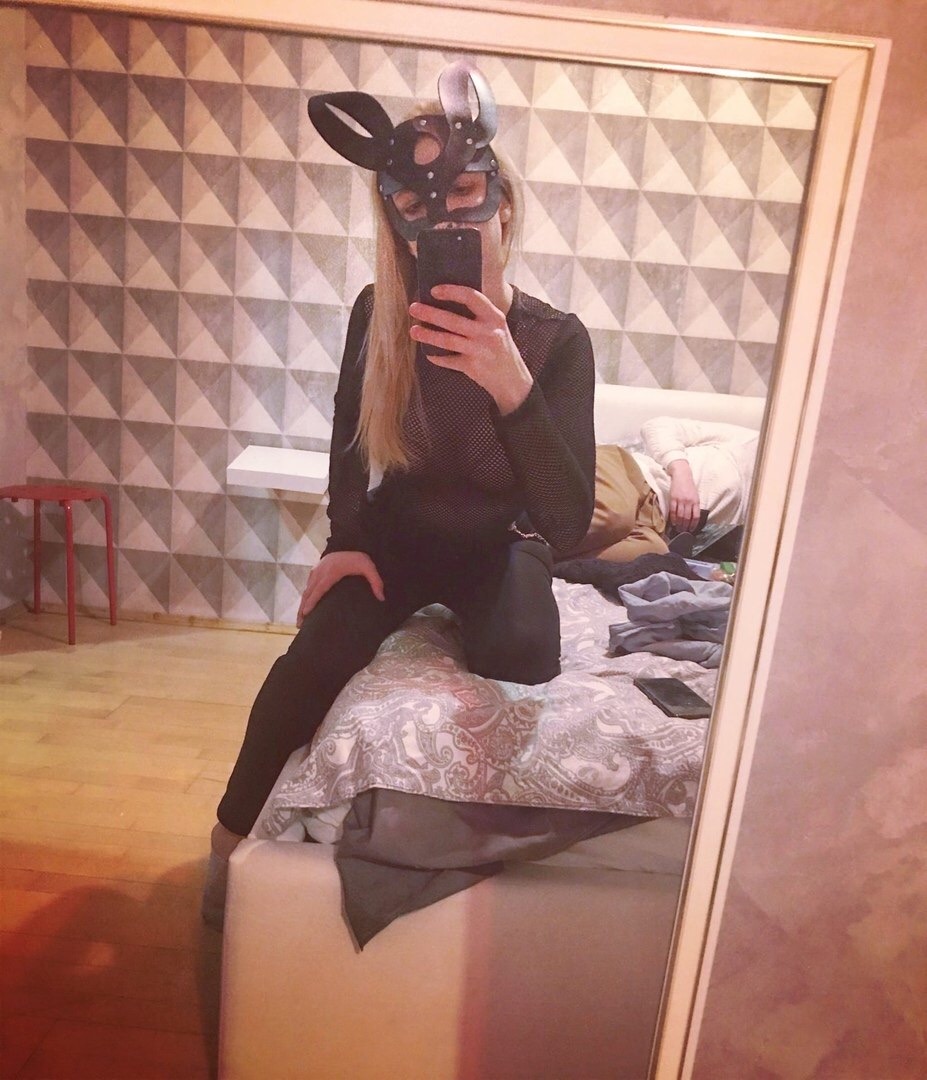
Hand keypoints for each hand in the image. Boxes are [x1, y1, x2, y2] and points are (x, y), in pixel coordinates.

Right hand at [297, 551, 384, 626]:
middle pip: (308, 593)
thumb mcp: (369, 568)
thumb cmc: (358, 558)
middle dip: (303, 609)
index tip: (306, 614)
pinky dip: (305, 597)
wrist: (349, 542)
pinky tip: (304, 607)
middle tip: (299, 624)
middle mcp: (320, 572)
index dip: (312, 602)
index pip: (319, 590)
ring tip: (300, 620)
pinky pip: (308, 586)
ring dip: (301, 605)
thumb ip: (376, 582)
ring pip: (306, 590)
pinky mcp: (314, 570)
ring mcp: (315, 571)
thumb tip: (381, 598)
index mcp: (331, 573)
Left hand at [408, 285, 532, 414]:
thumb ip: (481, 315)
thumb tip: (449, 301)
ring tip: (413, 330)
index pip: (472, 298)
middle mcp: (487, 332)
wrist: (513, 380)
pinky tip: (428, 353)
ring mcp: (479, 350)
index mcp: (495, 317)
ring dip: (427, 335)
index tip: (434, 290)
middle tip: (414, 308)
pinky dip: (436, 357)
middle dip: (430, 314)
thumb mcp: (498, 327)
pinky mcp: (472, 367)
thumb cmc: (501, 349)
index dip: (451, 292)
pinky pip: (448, 360)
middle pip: (453, 320)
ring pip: (447, 340)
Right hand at [667, 461, 700, 531]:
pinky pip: (673, 510)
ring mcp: (681, 500)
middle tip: (683, 532)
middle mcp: (689, 501)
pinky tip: (673, 522)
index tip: (691, 530)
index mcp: (696, 501)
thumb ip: (694, 505)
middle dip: (685, 526)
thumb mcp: (695, 495)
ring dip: (679, 524)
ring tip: (678, 529)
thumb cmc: (689, 485)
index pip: (696, 516)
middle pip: (687, 517)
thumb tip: (692, 517)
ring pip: (680, 515)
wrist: (682, 475)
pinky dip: (673, 518)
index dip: (693, 525)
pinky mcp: (673, 498)